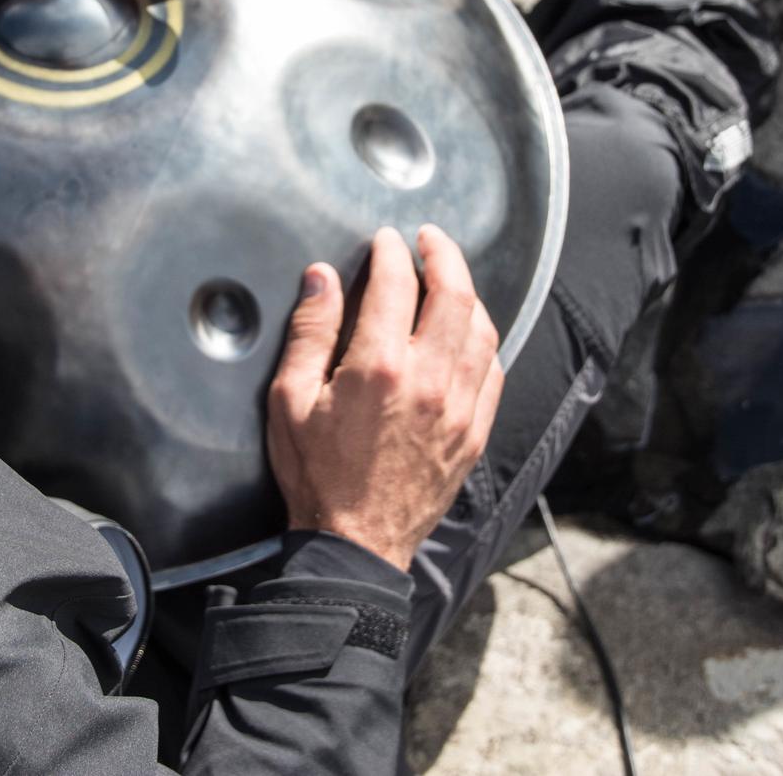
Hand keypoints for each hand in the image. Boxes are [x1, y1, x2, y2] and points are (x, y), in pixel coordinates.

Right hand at [266, 226, 504, 570]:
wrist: (355, 543)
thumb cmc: (317, 474)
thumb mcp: (289, 400)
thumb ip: (310, 332)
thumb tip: (322, 278)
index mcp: (379, 367)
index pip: (396, 283)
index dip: (391, 251)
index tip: (386, 240)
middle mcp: (429, 380)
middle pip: (454, 294)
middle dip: (444, 255)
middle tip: (430, 239)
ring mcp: (459, 407)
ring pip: (482, 329)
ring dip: (468, 294)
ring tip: (449, 281)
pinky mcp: (474, 432)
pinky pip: (493, 370)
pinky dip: (483, 340)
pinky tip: (467, 334)